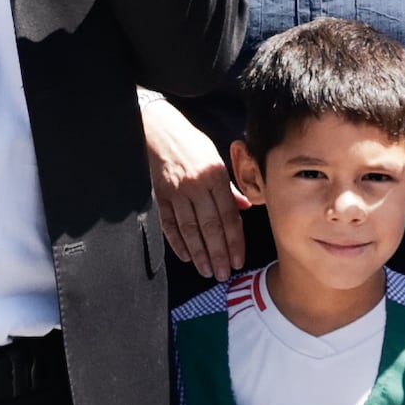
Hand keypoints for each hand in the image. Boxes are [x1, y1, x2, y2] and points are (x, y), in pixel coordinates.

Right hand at [138, 86, 245, 279]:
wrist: (159, 130)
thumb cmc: (192, 144)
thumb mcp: (216, 160)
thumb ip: (230, 187)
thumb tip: (245, 208)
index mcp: (215, 177)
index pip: (228, 216)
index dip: (234, 241)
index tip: (238, 260)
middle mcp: (197, 186)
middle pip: (210, 227)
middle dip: (218, 253)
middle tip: (223, 274)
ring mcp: (176, 192)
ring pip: (189, 229)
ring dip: (199, 253)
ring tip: (207, 270)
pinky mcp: (159, 195)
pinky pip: (169, 224)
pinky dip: (177, 242)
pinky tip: (186, 256)